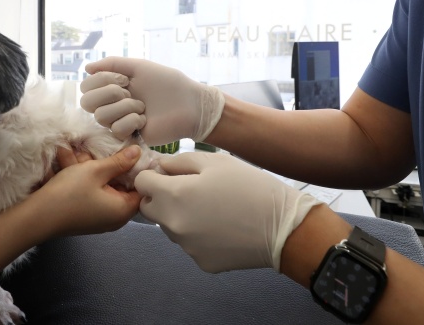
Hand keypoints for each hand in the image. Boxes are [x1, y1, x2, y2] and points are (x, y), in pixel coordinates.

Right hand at [34, 145, 142, 236]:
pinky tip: (67, 163)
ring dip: (89, 169)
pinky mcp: (86, 215)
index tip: (128, 152)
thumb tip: (138, 153)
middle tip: (92, 152)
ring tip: (72, 154)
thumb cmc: (69, 194)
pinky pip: (91, 193)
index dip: (136, 168)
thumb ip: (119, 161)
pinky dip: (83, 179)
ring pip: (102, 186)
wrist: (37, 217)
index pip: (140, 187)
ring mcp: (99, 217)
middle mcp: (115, 217)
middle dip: (106, 165)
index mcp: (124, 210)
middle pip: (119, 185)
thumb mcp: (96, 171)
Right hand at [80, 57, 224, 144]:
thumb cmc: (168, 83)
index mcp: (113, 87)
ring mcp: (119, 121)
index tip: (124, 78)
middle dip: (108, 94)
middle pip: (87, 103)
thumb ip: (113, 63)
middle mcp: (112, 104)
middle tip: (130, 92)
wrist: (189, 104)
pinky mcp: (129, 136)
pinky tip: (145, 119)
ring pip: (101, 117)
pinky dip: (131, 121)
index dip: (101, 81)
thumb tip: (86, 67)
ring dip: (124, 107)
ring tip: (142, 106)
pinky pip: (116, 129)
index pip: (86, 86)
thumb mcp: (140, 67)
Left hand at [134, 152, 320, 272]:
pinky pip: (189, 243)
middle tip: (188, 189)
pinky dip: (198, 234)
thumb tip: (159, 167)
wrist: (282, 226)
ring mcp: (186, 247)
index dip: (152, 175)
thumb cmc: (249, 186)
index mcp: (173, 195)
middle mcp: (173, 224)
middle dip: (161, 197)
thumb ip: (178, 162)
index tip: (167, 174)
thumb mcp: (214, 161)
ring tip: (210, 207)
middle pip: (150, 209)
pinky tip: (220, 226)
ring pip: (170, 227)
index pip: (141, 184)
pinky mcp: (201, 262)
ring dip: (179, 216)